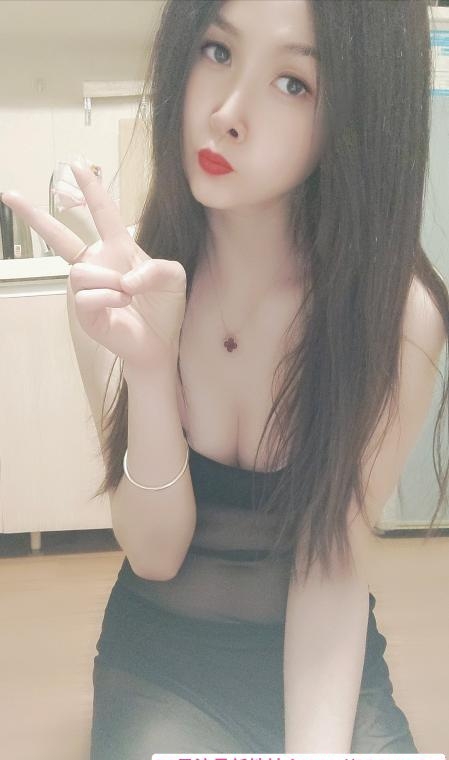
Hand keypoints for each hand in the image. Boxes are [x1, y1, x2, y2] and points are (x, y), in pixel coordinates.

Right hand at [1, 162, 186, 372]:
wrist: (161, 342)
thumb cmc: (165, 307)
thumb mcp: (174, 278)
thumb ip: (158, 268)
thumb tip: (126, 278)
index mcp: (118, 248)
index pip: (102, 213)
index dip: (91, 189)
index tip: (76, 165)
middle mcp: (97, 264)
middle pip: (59, 236)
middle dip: (33, 215)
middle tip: (8, 194)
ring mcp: (86, 288)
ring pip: (82, 271)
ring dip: (111, 282)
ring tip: (128, 295)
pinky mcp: (83, 311)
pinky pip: (86, 295)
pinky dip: (110, 298)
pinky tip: (121, 305)